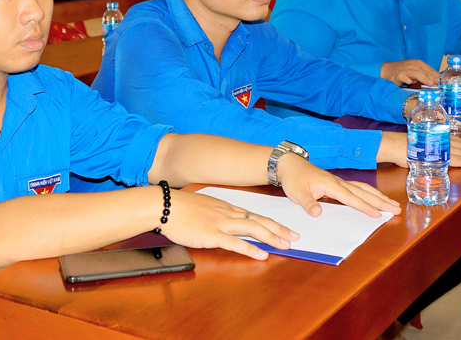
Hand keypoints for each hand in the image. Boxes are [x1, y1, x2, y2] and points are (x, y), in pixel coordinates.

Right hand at [161, 189, 298, 259]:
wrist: (164, 206)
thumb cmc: (179, 207)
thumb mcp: (202, 205)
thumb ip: (215, 213)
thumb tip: (222, 220)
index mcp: (225, 206)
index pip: (254, 214)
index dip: (272, 222)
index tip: (285, 228)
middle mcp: (227, 213)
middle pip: (259, 221)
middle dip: (279, 229)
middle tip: (295, 237)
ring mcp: (220, 223)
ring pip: (252, 229)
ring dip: (271, 237)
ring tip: (286, 245)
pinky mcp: (212, 235)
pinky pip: (235, 243)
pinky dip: (250, 249)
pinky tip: (262, 255)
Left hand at [278, 153, 400, 218]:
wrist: (289, 165)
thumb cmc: (293, 178)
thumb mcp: (296, 193)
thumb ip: (308, 203)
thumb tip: (318, 213)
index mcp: (330, 184)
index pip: (351, 197)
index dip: (365, 206)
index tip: (378, 214)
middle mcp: (338, 182)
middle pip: (363, 192)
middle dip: (381, 201)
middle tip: (397, 209)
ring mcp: (339, 181)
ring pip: (363, 188)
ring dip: (379, 196)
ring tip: (393, 204)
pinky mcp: (337, 183)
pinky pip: (358, 188)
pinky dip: (370, 193)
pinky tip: (376, 198)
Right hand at [377, 130, 460, 167]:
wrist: (393, 145)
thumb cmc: (403, 147)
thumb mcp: (420, 146)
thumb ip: (431, 151)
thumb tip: (436, 158)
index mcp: (439, 137)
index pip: (460, 142)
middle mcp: (442, 140)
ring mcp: (441, 146)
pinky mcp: (438, 155)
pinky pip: (457, 158)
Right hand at [380, 59, 439, 85]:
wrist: (387, 70)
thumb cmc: (404, 72)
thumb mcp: (416, 72)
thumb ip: (425, 76)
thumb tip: (437, 81)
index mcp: (419, 64)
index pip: (430, 70)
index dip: (437, 76)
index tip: (444, 82)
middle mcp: (413, 65)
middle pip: (424, 71)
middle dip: (432, 77)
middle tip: (439, 83)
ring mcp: (405, 69)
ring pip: (416, 73)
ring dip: (423, 78)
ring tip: (429, 83)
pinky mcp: (398, 74)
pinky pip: (403, 76)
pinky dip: (406, 78)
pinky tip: (409, 82)